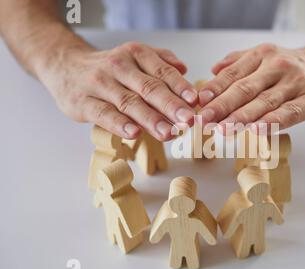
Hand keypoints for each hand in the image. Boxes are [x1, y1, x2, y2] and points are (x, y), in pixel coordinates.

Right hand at [38, 42, 196, 140]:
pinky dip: (120, 124)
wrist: (65, 66)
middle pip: (149, 88)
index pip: (163, 72)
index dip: (180, 87)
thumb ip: (161, 62)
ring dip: (151, 119)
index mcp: (136, 54)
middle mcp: (119, 66)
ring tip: (169, 133)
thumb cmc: (109, 68)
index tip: (195, 101)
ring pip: (129, 103)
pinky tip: (135, 134)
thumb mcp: (134, 57)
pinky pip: (104, 114)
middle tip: (188, 120)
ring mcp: (100, 84)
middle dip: (171, 106)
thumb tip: (184, 69)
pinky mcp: (84, 103)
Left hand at [197, 43, 304, 132]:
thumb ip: (239, 61)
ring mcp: (296, 83)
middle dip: (221, 106)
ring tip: (223, 129)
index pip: (232, 74)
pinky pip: (290, 112)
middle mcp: (277, 66)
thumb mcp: (267, 56)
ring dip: (242, 117)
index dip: (213, 90)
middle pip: (244, 88)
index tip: (197, 104)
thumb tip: (213, 70)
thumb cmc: (295, 66)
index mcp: (262, 56)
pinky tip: (257, 130)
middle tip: (203, 120)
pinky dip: (273, 121)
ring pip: (264, 102)